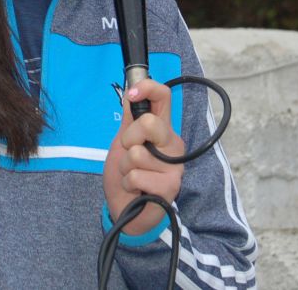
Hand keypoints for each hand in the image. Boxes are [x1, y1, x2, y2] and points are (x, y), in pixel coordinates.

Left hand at [102, 78, 185, 236]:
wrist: (126, 209)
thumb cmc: (126, 175)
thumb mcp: (123, 142)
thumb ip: (129, 119)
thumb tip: (131, 90)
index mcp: (162, 129)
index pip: (164, 97)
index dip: (148, 88)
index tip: (132, 94)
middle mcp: (173, 144)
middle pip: (148, 123)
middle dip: (128, 139)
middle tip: (129, 154)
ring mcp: (174, 166)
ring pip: (137, 153)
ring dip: (125, 167)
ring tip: (132, 176)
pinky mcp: (170, 186)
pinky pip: (136, 175)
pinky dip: (129, 183)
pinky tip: (137, 189)